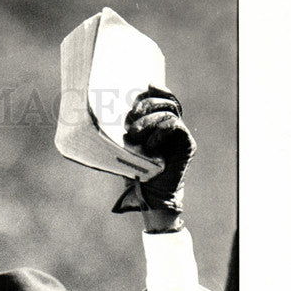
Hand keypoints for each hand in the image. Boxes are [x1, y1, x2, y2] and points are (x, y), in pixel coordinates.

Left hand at [112, 86, 196, 216]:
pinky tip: (149, 145)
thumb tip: (102, 114)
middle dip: (146, 105)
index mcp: (160, 123)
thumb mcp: (123, 149)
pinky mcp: (188, 145)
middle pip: (165, 102)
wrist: (151, 197)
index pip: (161, 97)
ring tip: (134, 134)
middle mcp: (173, 126)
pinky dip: (160, 131)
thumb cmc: (135, 174)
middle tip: (130, 118)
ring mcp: (181, 135)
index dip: (152, 92)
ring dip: (149, 120)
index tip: (137, 94)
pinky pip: (175, 126)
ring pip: (169, 112)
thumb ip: (121, 132)